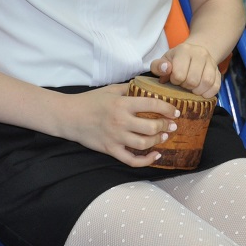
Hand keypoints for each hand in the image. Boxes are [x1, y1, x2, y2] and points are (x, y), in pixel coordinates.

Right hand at [64, 84, 179, 166]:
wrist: (70, 116)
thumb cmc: (90, 101)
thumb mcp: (110, 89)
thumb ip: (128, 88)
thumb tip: (145, 85)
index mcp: (122, 104)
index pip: (152, 105)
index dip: (167, 108)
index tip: (175, 111)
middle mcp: (121, 121)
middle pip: (151, 127)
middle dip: (165, 126)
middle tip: (172, 125)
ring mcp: (116, 137)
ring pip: (144, 143)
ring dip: (158, 141)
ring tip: (164, 136)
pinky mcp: (110, 150)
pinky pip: (132, 160)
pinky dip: (146, 160)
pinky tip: (155, 155)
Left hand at [150, 42, 220, 97]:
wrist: (194, 53)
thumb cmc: (175, 60)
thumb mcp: (163, 61)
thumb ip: (158, 66)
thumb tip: (166, 69)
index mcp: (184, 50)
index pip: (179, 74)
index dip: (175, 81)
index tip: (174, 79)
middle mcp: (200, 53)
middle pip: (193, 80)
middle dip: (186, 86)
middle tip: (183, 84)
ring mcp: (211, 62)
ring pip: (207, 83)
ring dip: (197, 91)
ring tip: (192, 89)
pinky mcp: (218, 71)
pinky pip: (216, 86)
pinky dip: (208, 93)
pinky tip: (201, 92)